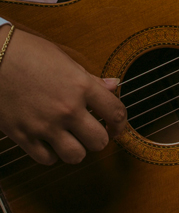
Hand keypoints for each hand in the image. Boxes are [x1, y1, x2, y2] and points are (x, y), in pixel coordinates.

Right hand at [0, 25, 127, 164]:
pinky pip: (47, 159)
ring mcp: (45, 125)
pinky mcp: (23, 136)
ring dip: (77, 150)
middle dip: (100, 139)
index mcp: (82, 86)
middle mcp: (67, 109)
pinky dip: (51, 154)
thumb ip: (91, 79)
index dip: (122, 124)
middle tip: (94, 133)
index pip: (116, 113)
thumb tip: (114, 85)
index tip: (118, 127)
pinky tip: (50, 142)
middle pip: (99, 141)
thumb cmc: (28, 53)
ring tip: (72, 140)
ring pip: (75, 156)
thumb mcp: (66, 61)